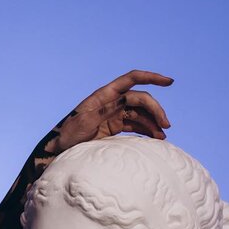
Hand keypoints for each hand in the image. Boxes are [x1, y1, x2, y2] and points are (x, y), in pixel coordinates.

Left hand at [34, 70, 173, 168]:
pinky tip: (154, 138)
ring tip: (162, 136)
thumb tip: (125, 99)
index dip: (151, 77)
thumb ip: (105, 110)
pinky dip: (145, 130)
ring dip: (152, 123)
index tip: (169, 82)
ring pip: (139, 114)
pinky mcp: (114, 127)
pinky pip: (134, 125)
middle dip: (155, 110)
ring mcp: (114, 114)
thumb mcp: (84, 121)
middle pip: (140, 99)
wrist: (59, 150)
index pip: (132, 79)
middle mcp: (111, 101)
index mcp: (104, 95)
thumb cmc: (68, 135)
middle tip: (166, 126)